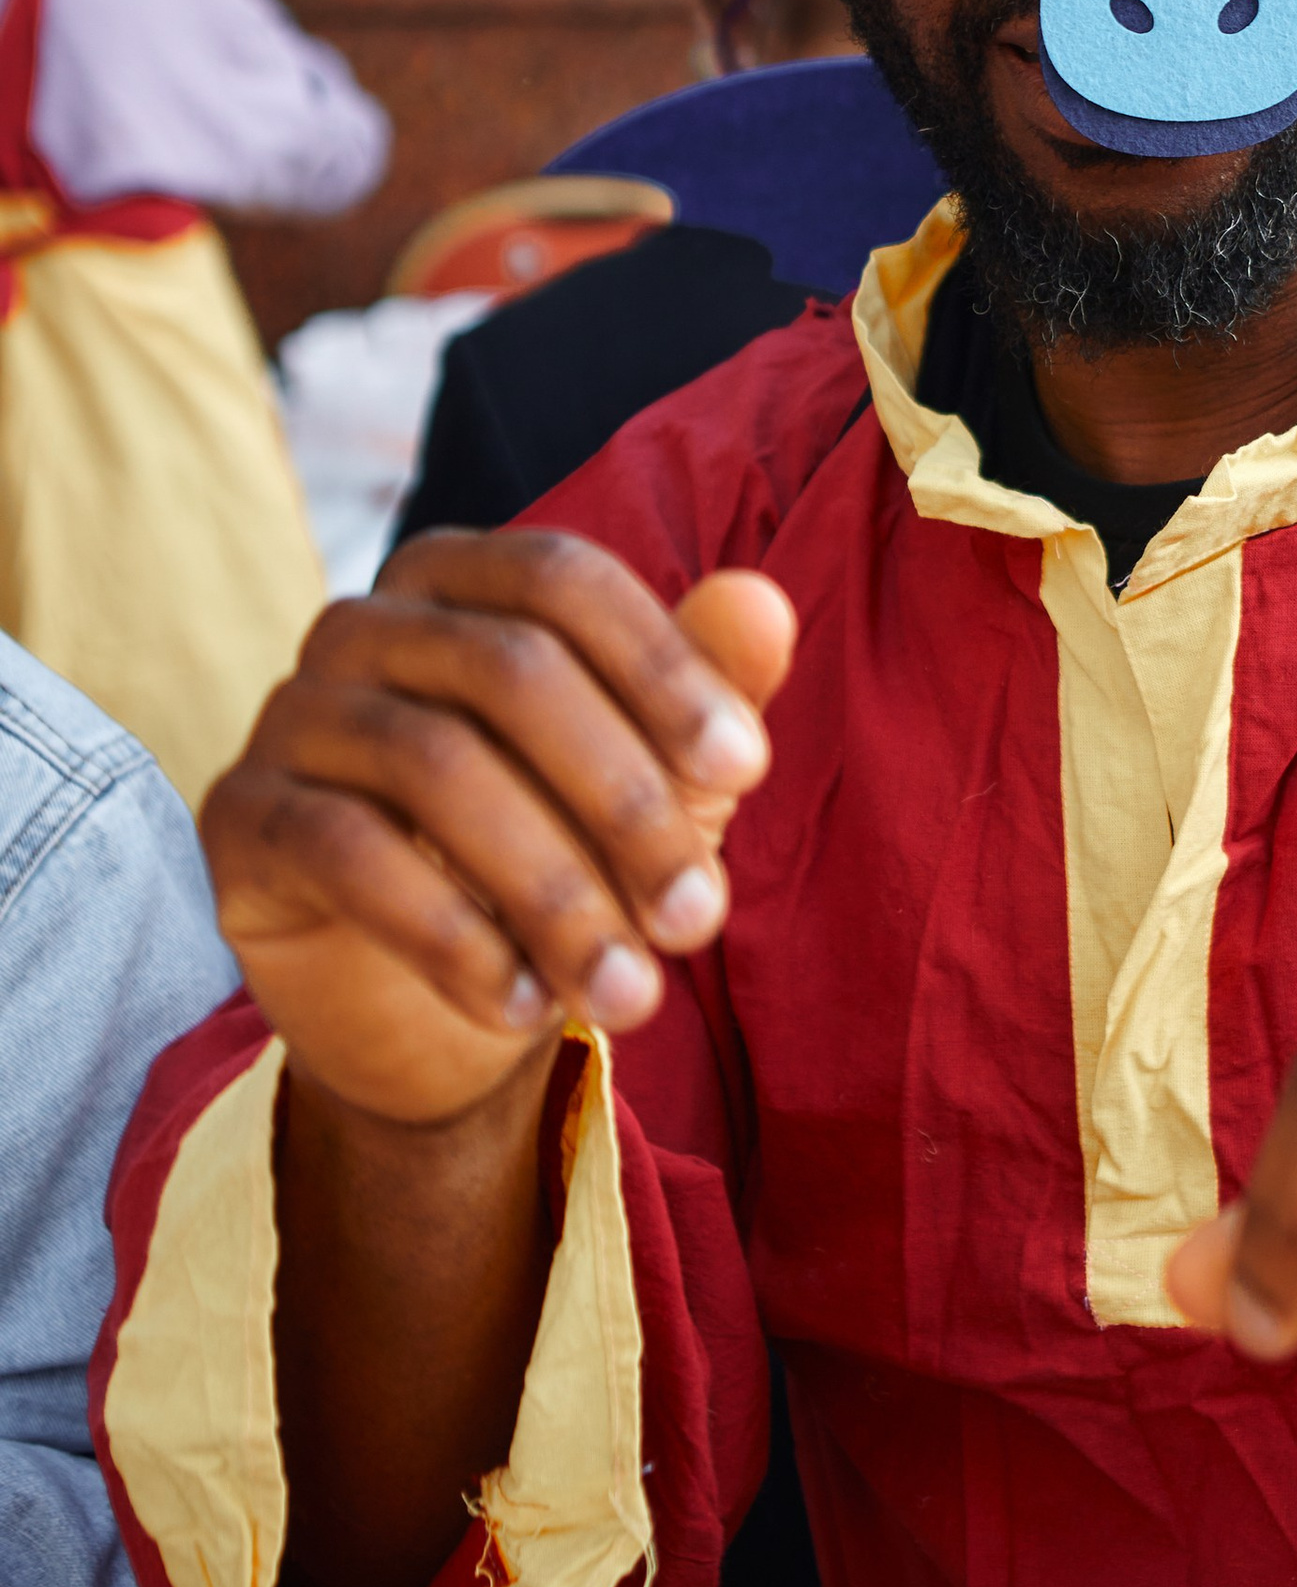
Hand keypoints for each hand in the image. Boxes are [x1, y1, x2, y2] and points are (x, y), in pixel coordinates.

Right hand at [203, 530, 796, 1125]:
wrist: (439, 1007)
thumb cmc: (563, 847)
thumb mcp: (656, 778)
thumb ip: (709, 686)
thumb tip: (764, 602)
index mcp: (464, 578)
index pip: (563, 581)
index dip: (660, 668)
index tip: (747, 771)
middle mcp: (364, 623)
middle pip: (507, 670)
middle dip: (623, 801)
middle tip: (698, 919)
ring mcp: (290, 713)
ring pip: (432, 765)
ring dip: (553, 893)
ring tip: (629, 995)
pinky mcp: (242, 817)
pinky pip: (345, 852)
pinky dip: (452, 937)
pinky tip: (524, 1008)